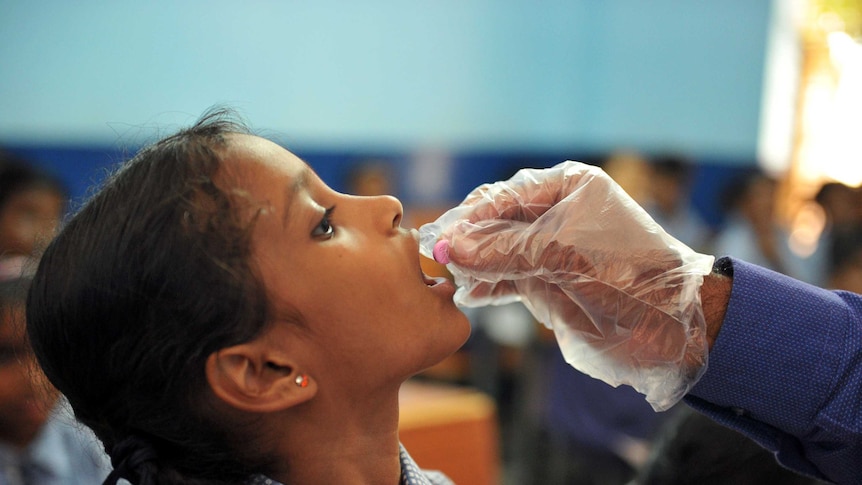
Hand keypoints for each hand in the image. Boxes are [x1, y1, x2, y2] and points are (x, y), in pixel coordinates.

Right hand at [420, 161, 713, 409]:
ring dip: (475, 264)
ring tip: (449, 276)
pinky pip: (510, 278)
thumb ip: (505, 249)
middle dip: (469, 239)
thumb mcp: (562, 252)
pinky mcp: (549, 281)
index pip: (507, 195)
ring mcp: (551, 249)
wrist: (668, 320)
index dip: (473, 216)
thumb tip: (451, 247)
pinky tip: (469, 293)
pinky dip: (490, 285)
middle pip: (498, 222)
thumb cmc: (625, 269)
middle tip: (438, 255)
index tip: (443, 234)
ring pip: (500, 252)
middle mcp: (556, 213)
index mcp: (567, 187)